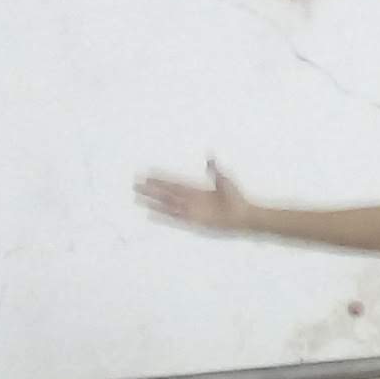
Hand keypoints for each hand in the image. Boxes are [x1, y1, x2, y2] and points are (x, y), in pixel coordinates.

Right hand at [137, 163, 256, 234]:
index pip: (174, 183)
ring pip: (166, 204)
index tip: (148, 174)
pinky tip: (150, 213)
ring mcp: (190, 210)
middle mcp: (190, 200)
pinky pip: (174, 218)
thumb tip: (210, 157)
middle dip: (151, 189)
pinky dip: (162, 215)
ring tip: (138, 198)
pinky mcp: (193, 220)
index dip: (161, 179)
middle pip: (166, 193)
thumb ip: (214, 170)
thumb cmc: (236, 198)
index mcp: (196, 189)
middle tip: (136, 184)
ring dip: (152, 201)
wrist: (243, 215)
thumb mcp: (224, 180)